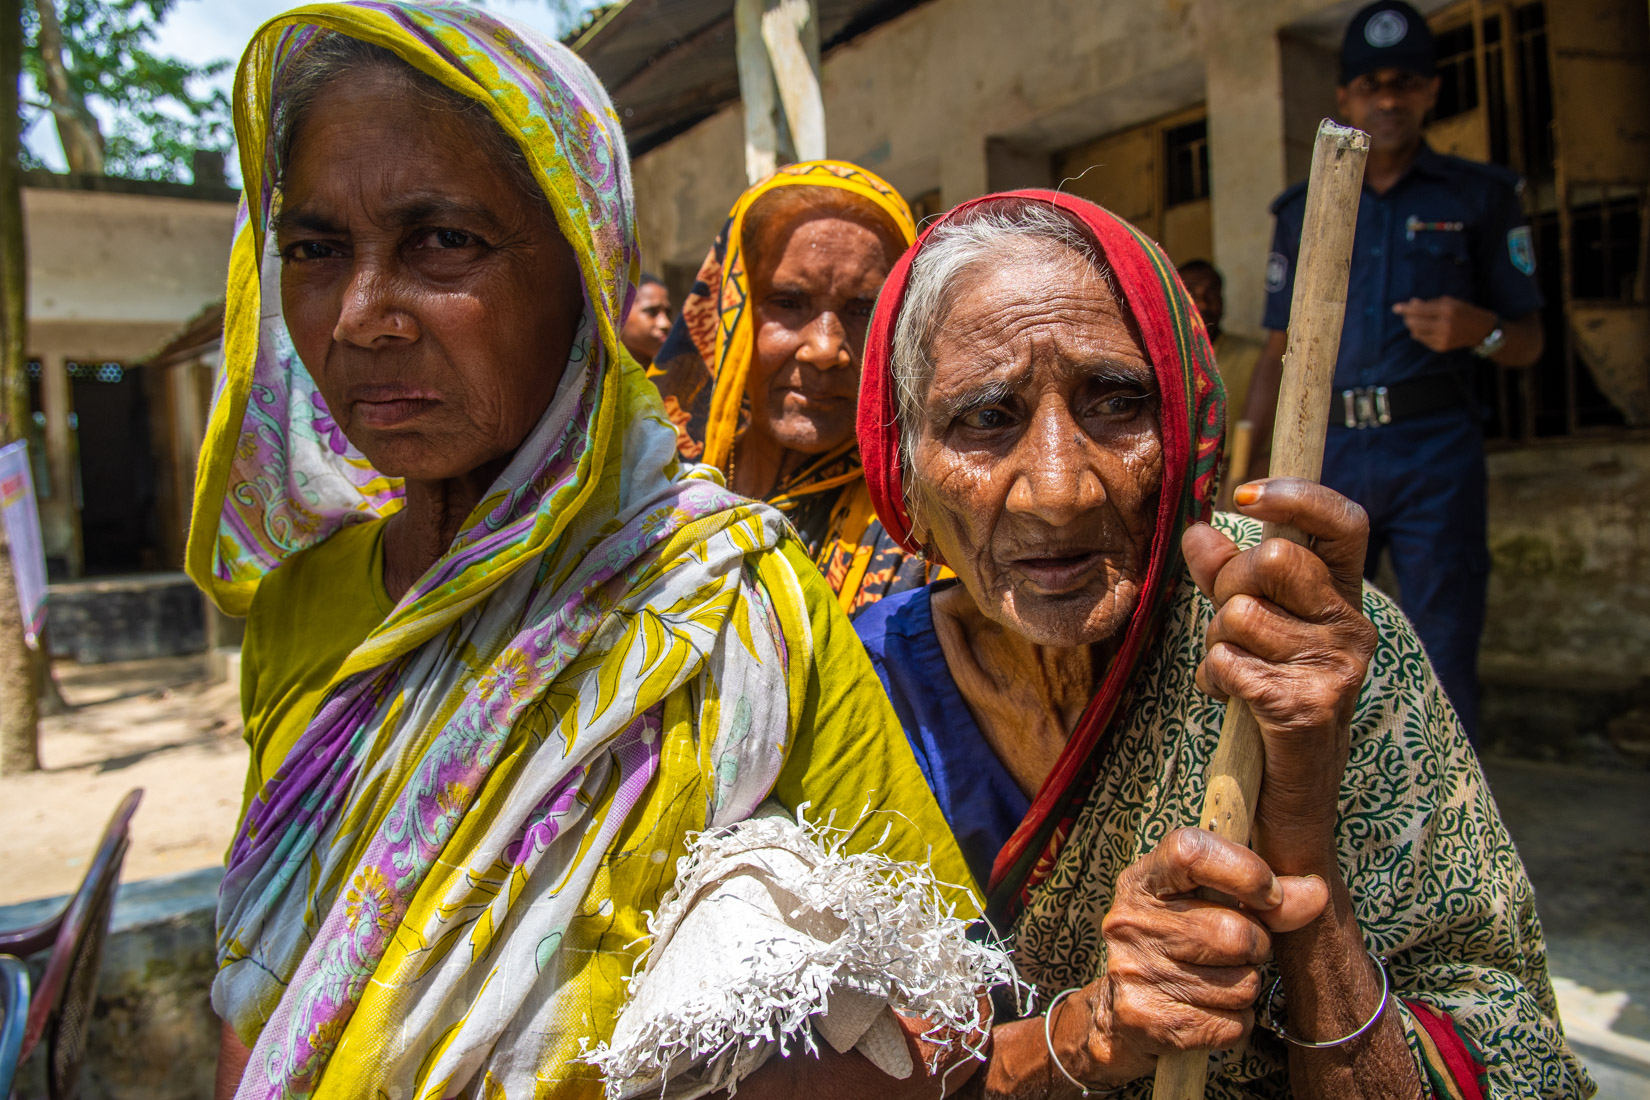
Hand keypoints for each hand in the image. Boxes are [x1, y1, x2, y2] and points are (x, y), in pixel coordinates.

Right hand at [1051, 828, 1327, 1084]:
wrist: (1120, 1013)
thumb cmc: (1179, 946)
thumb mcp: (1211, 907)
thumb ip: (1267, 897)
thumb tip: (1316, 893)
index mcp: (1146, 880)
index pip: (1192, 853)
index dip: (1244, 871)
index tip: (1270, 894)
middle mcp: (1131, 920)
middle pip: (1236, 933)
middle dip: (1256, 947)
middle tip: (1236, 951)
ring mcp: (1134, 970)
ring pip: (1241, 986)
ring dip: (1245, 989)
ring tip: (1215, 982)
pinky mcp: (1145, 1019)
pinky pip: (1230, 1025)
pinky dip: (1233, 1024)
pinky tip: (1207, 1012)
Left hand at [1180, 479, 1375, 870]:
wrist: (1289, 800)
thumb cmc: (1267, 700)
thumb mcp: (1249, 630)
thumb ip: (1225, 577)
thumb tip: (1199, 529)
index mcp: (1343, 598)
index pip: (1343, 521)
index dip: (1296, 495)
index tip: (1242, 493)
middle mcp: (1353, 627)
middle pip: (1272, 559)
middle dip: (1227, 587)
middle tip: (1229, 627)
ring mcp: (1337, 668)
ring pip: (1240, 613)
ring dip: (1216, 642)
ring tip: (1234, 673)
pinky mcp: (1308, 707)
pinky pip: (1229, 662)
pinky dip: (1214, 679)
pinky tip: (1231, 700)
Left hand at [1391, 296, 1496, 352]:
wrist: (1479, 329)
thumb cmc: (1462, 311)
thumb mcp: (1448, 302)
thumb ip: (1429, 303)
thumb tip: (1410, 304)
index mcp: (1446, 310)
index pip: (1419, 310)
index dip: (1405, 309)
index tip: (1395, 308)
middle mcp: (1444, 324)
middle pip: (1414, 323)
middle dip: (1408, 318)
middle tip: (1407, 315)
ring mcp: (1443, 337)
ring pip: (1416, 333)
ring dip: (1413, 326)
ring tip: (1417, 321)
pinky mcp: (1442, 347)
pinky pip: (1423, 340)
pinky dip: (1420, 334)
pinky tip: (1426, 329)